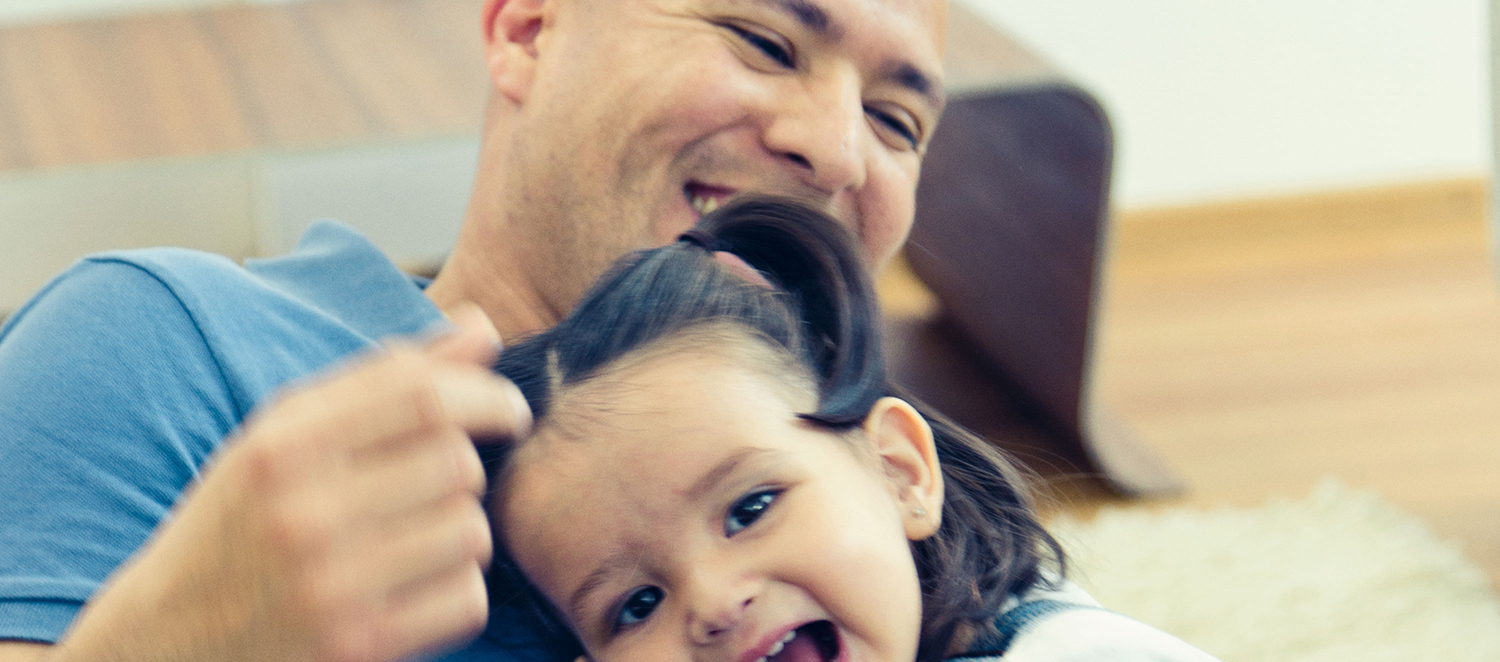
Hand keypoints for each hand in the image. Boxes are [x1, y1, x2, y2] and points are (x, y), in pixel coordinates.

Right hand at [51, 304, 529, 661]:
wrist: (163, 641)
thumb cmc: (244, 521)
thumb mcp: (289, 436)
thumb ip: (388, 378)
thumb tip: (484, 324)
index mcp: (283, 444)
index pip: (422, 394)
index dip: (489, 395)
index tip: (508, 410)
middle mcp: (304, 510)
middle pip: (458, 463)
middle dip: (468, 470)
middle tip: (444, 485)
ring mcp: (331, 584)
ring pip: (470, 532)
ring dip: (463, 533)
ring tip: (418, 539)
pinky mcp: (359, 645)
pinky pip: (466, 599)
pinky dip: (457, 591)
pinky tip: (414, 589)